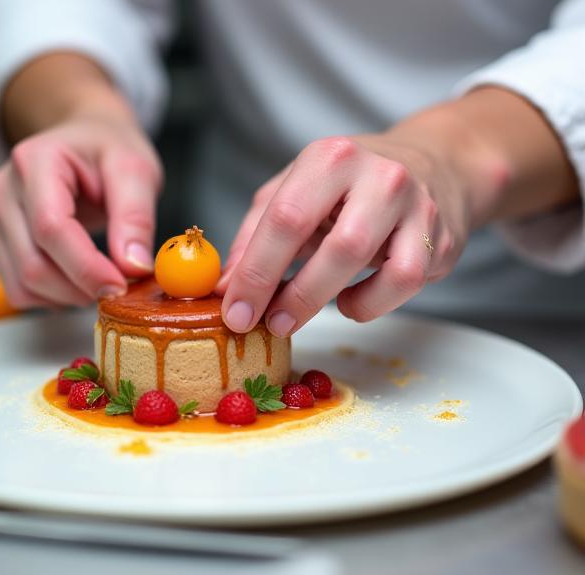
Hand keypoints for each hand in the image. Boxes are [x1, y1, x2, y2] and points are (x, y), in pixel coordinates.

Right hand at [0, 115, 161, 307]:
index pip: (51, 227)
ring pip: (23, 285)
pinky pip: (18, 289)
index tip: (120, 286)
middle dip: (81, 288)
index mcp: (35, 160)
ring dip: (68, 297)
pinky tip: (78, 279)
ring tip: (102, 278)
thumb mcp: (135, 169)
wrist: (84, 141)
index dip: (86, 267)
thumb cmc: (108, 150)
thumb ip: (136, 217)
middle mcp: (3, 188)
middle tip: (121, 287)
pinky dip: (52, 297)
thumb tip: (134, 267)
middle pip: (33, 263)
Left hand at [218, 134, 472, 334]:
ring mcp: (415, 206)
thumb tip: (224, 287)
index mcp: (328, 158)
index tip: (236, 312)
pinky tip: (351, 301)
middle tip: (269, 325)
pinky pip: (406, 283)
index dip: (256, 272)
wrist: (435, 165)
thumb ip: (254, 235)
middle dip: (295, 296)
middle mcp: (377, 175)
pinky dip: (373, 304)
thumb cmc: (348, 185)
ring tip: (303, 314)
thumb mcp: (294, 192)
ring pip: (379, 268)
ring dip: (332, 302)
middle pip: (335, 247)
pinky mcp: (440, 237)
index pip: (285, 219)